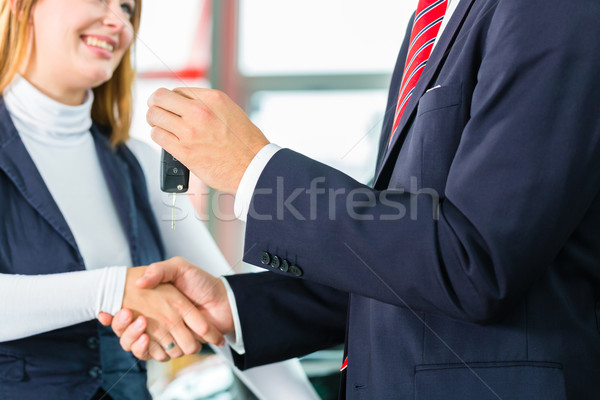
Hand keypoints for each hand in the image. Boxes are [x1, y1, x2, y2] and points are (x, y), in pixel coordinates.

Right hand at [99, 258, 233, 360]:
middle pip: (124, 332)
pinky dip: (148, 350)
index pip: (122, 314)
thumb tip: (139, 282)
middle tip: (125, 314)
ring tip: (139, 325)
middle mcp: (153, 321)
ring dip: (132, 339)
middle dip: (120, 327)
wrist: (224, 300)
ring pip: (135, 346)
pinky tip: (148, 339)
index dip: (110, 315)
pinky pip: (154, 356)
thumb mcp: (179, 267)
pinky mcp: (174, 347)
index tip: (106, 311)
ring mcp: (163, 335)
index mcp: (150, 304)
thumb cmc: (201, 282)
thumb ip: (159, 270)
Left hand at [146, 87, 269, 194]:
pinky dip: (159, 136)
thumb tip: (184, 104)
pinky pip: (157, 135)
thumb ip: (207, 105)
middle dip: (156, 105)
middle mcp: (199, 111)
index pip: (177, 90)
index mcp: (212, 98)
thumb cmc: (245, 143)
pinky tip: (168, 140)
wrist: (253, 167)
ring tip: (163, 127)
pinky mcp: (183, 150)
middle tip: (159, 113)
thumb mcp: (230, 111)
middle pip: (159, 98)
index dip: (173, 100)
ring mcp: (190, 131)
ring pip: (153, 116)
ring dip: (156, 122)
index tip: (174, 108)